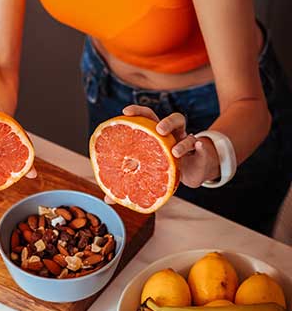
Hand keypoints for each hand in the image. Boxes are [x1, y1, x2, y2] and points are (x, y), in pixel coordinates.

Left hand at [101, 104, 219, 200]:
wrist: (192, 173)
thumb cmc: (165, 168)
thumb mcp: (147, 174)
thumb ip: (128, 184)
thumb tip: (107, 199)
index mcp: (158, 135)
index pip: (148, 117)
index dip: (138, 111)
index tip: (125, 111)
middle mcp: (174, 135)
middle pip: (172, 119)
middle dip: (165, 122)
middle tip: (158, 130)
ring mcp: (188, 144)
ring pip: (188, 135)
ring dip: (182, 142)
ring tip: (175, 151)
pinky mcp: (201, 155)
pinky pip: (203, 150)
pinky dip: (201, 148)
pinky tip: (199, 147)